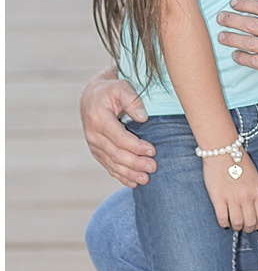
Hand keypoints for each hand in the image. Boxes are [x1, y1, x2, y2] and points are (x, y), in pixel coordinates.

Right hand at [81, 65, 156, 185]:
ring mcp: (94, 145)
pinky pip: (108, 166)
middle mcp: (93, 135)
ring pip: (111, 163)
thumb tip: (143, 117)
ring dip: (129, 173)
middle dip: (135, 163)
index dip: (136, 146)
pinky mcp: (97, 151)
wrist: (92, 96)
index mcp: (99, 119)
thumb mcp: (121, 87)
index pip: (119, 137)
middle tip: (153, 167)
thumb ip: (132, 100)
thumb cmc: (110, 90)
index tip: (153, 150)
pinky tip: (132, 183)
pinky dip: (120, 175)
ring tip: (145, 179)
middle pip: (116, 154)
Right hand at [201, 148, 257, 231]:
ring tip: (234, 226)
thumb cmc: (240, 162)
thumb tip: (254, 207)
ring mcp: (232, 199)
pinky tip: (224, 222)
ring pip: (236, 223)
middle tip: (245, 228)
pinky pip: (222, 218)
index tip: (256, 226)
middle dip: (248, 228)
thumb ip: (255, 192)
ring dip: (236, 227)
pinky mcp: (218, 199)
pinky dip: (223, 223)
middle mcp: (247, 198)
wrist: (223, 152)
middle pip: (250, 222)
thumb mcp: (255, 177)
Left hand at [216, 0, 257, 96]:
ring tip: (222, 36)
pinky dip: (243, 58)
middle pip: (252, 24)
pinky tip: (236, 55)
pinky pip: (256, 62)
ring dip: (233, 39)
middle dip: (233, 20)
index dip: (246, 4)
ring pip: (250, 43)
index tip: (234, 3)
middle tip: (221, 17)